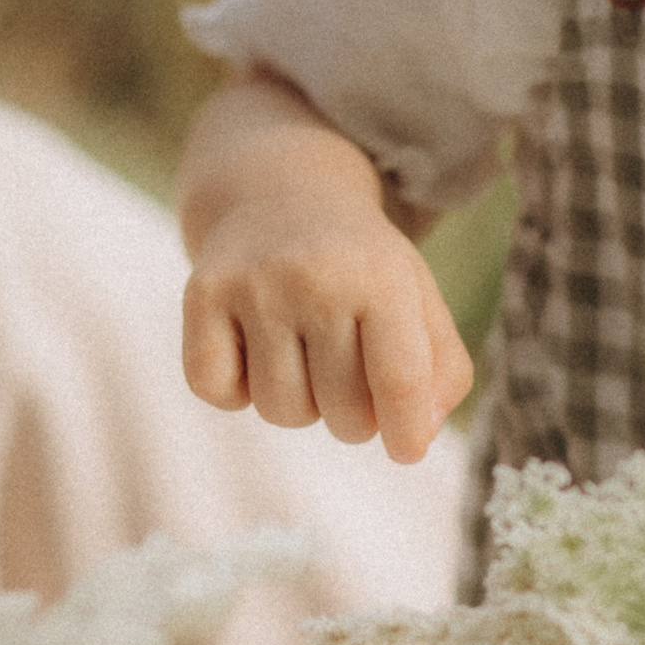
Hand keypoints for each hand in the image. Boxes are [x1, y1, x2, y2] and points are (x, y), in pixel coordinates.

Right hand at [181, 192, 473, 463]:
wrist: (281, 192)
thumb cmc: (360, 267)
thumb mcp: (417, 298)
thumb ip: (442, 369)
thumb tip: (417, 436)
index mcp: (382, 276)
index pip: (400, 380)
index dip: (407, 431)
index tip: (406, 451)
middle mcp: (314, 276)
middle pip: (341, 413)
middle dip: (352, 416)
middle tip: (348, 376)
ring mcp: (253, 284)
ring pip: (280, 410)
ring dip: (297, 404)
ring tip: (303, 357)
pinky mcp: (202, 294)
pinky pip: (217, 391)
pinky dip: (235, 389)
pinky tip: (252, 349)